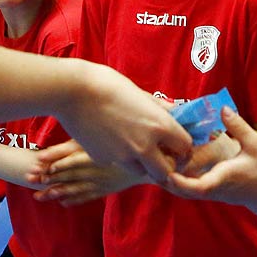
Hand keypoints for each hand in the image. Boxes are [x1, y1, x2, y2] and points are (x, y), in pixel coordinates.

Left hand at [31, 139, 148, 205]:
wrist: (149, 162)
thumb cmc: (123, 143)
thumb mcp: (100, 139)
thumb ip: (78, 142)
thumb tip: (56, 144)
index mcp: (96, 156)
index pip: (71, 162)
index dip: (54, 166)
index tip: (37, 168)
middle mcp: (96, 171)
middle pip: (69, 176)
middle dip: (49, 180)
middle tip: (30, 181)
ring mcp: (100, 182)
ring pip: (75, 189)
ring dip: (57, 192)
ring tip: (39, 197)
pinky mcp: (104, 190)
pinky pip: (87, 197)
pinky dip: (74, 200)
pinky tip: (63, 203)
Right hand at [53, 63, 193, 184]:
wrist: (71, 91)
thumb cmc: (106, 84)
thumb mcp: (140, 93)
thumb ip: (160, 108)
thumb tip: (175, 111)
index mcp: (159, 125)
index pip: (185, 147)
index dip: (183, 148)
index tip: (177, 145)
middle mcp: (144, 146)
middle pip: (165, 172)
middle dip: (165, 166)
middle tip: (160, 155)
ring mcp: (122, 156)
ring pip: (140, 170)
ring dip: (142, 163)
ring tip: (132, 143)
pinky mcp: (103, 159)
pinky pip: (117, 162)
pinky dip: (118, 156)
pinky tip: (109, 137)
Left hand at [165, 108, 256, 224]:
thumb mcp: (256, 144)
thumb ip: (238, 126)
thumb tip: (222, 108)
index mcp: (224, 178)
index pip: (199, 187)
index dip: (182, 183)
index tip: (167, 174)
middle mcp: (215, 189)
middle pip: (183, 192)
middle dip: (164, 180)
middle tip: (148, 162)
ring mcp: (213, 193)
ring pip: (185, 192)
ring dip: (169, 180)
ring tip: (155, 160)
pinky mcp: (213, 193)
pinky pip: (191, 190)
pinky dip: (178, 181)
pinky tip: (170, 164)